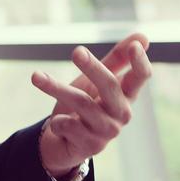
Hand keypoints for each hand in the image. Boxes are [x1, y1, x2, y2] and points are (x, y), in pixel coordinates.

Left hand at [32, 32, 151, 176]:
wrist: (66, 141)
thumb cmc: (88, 103)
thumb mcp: (100, 79)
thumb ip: (118, 58)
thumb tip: (143, 35)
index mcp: (127, 94)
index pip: (141, 77)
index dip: (140, 62)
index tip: (134, 46)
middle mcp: (122, 113)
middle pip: (110, 85)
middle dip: (92, 67)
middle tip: (76, 51)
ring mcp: (107, 130)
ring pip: (81, 102)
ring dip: (56, 88)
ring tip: (36, 76)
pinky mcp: (90, 145)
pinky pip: (68, 124)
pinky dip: (58, 120)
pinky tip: (56, 121)